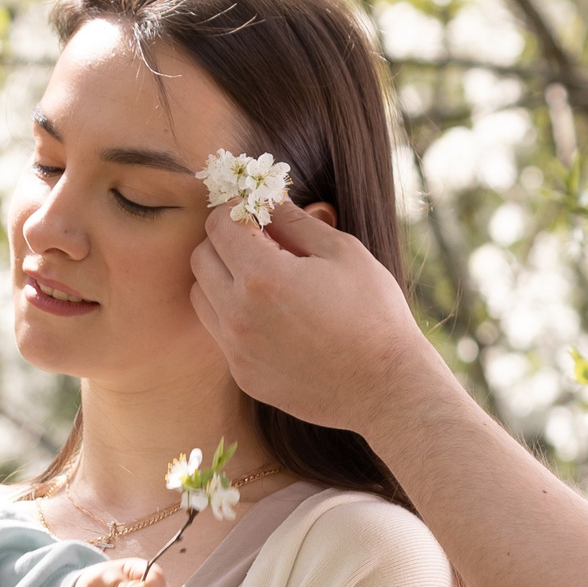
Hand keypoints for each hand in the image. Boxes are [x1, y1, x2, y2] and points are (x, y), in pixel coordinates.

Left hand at [189, 200, 445, 433]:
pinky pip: (221, 333)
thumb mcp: (342, 251)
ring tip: (265, 282)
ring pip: (203, 297)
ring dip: (223, 280)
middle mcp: (238, 314)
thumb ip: (295, 221)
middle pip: (201, 259)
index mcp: (261, 276)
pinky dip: (235, 316)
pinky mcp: (243, 375)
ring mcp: (236, 350)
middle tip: (260, 244)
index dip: (235, 211)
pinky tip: (274, 318)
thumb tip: (266, 199)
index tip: (255, 213)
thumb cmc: (373, 314)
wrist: (386, 387)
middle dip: (224, 243)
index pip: (218, 226)